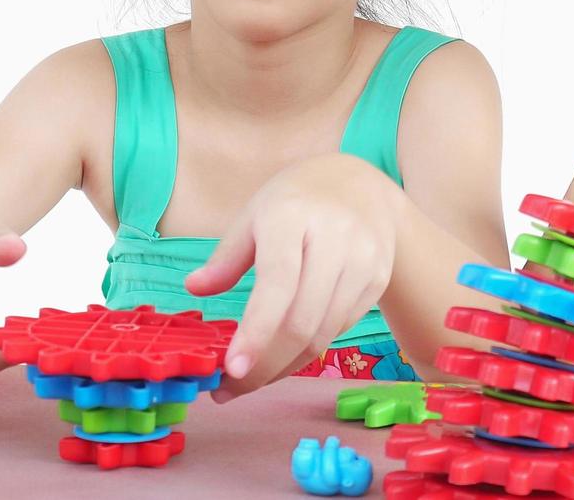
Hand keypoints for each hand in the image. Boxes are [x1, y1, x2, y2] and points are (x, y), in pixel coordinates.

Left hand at [185, 154, 401, 400]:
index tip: (232, 370)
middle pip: (302, 320)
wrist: (362, 185)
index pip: (277, 284)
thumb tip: (195, 290)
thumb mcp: (255, 215)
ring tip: (252, 379)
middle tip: (230, 389)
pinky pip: (339, 328)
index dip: (256, 332)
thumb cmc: (297, 201)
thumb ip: (226, 257)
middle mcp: (335, 239)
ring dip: (284, 366)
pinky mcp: (378, 280)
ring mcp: (363, 261)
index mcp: (293, 217)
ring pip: (323, 333)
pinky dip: (308, 350)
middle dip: (264, 366)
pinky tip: (284, 354)